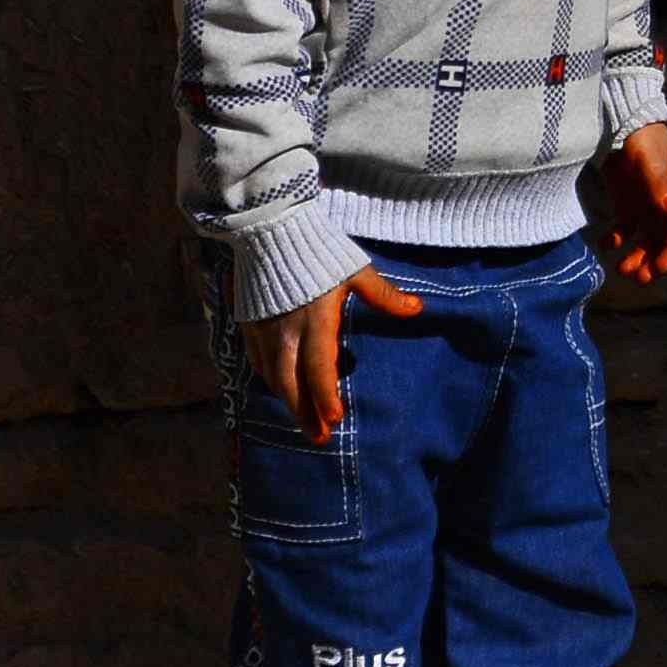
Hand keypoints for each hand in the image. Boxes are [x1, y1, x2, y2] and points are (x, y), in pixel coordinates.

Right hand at [244, 264, 418, 443]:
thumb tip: (417, 309)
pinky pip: (257, 362)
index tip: (335, 419)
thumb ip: (383, 295)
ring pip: (273, 377)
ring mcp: (264, 330)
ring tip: (304, 420)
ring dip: (289, 401)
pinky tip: (281, 389)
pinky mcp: (249, 324)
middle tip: (319, 437)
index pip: (319, 367)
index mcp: (315, 320)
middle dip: (305, 413)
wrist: (270, 228)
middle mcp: (285, 331)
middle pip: (291, 383)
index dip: (326, 395)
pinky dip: (271, 380)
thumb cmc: (319, 249)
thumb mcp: (355, 270)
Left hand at [593, 123, 666, 285]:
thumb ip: (661, 186)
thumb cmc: (641, 138)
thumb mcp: (651, 162)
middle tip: (640, 278)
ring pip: (645, 239)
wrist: (619, 122)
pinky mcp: (625, 203)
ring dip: (636, 256)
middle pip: (663, 240)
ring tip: (621, 270)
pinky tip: (605, 245)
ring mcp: (644, 204)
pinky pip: (623, 229)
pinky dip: (615, 241)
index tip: (658, 269)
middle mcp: (663, 203)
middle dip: (654, 261)